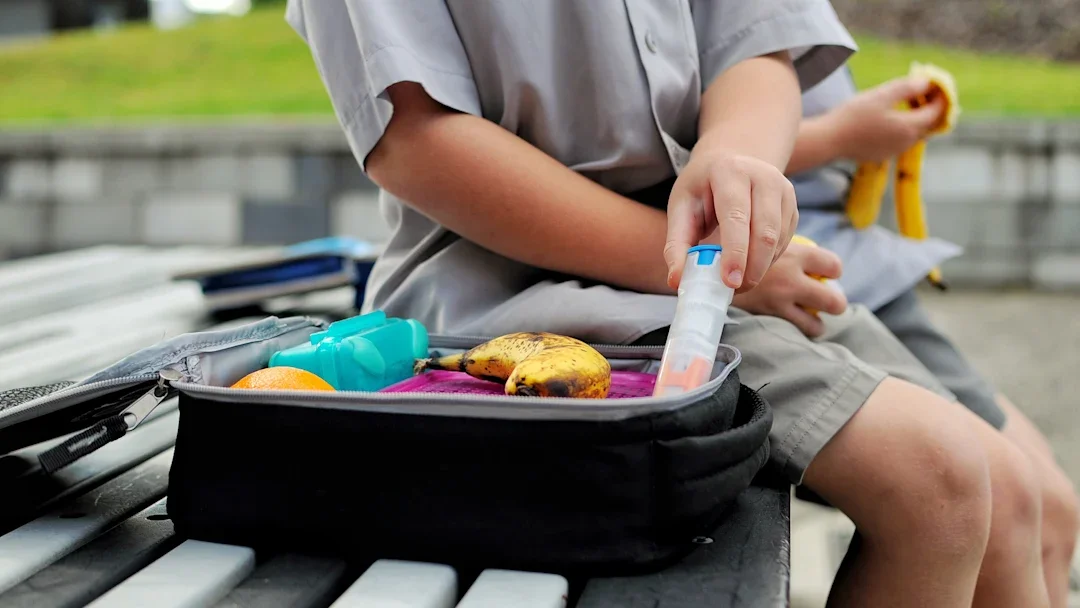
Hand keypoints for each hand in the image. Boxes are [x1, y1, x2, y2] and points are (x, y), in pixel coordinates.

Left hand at [665, 146, 797, 292]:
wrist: (730, 162)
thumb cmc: (701, 188)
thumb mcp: (681, 207)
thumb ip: (676, 244)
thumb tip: (676, 280)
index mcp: (730, 172)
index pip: (736, 217)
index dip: (735, 252)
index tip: (730, 282)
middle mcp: (763, 176)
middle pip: (765, 232)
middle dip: (751, 268)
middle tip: (734, 290)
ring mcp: (783, 190)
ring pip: (778, 240)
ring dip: (759, 268)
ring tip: (737, 281)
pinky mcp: (793, 206)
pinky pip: (784, 242)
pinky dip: (767, 260)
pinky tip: (749, 264)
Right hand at [731, 242, 846, 336]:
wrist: (705, 266)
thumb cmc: (731, 246)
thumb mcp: (759, 237)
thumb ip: (779, 245)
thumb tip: (793, 250)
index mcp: (796, 254)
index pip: (832, 265)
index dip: (832, 271)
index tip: (827, 274)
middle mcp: (793, 279)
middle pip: (833, 300)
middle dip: (834, 303)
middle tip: (825, 302)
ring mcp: (782, 302)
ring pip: (816, 324)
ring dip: (816, 323)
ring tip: (809, 319)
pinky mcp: (768, 316)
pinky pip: (794, 330)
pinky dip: (796, 330)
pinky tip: (789, 325)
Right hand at [824, 76, 947, 162]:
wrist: (829, 140)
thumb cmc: (853, 116)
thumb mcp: (880, 95)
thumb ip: (906, 88)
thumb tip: (926, 82)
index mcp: (909, 127)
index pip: (936, 111)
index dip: (940, 96)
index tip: (936, 84)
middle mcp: (906, 142)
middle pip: (928, 124)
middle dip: (929, 107)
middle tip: (920, 90)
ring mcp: (894, 151)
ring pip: (914, 132)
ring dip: (915, 117)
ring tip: (904, 101)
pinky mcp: (882, 154)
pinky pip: (900, 139)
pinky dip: (902, 127)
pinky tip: (888, 117)